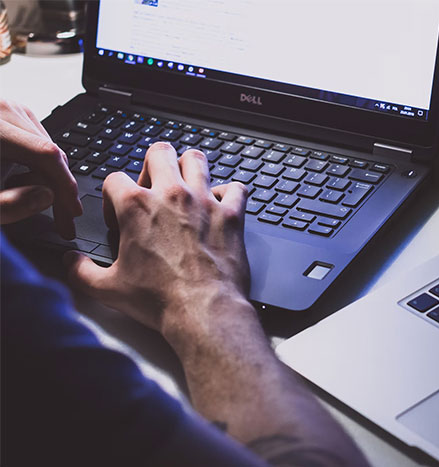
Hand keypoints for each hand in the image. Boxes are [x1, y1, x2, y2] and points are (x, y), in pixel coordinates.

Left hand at [0, 100, 81, 237]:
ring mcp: (6, 108)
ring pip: (47, 148)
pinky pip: (36, 142)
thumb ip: (8, 205)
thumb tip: (47, 197)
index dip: (65, 186)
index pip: (46, 154)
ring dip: (47, 178)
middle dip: (59, 188)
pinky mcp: (8, 113)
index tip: (72, 213)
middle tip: (62, 220)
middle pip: (50, 151)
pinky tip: (22, 181)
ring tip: (25, 197)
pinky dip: (37, 166)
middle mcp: (2, 109)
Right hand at [64, 143, 251, 347]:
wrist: (204, 311)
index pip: (114, 178)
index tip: (118, 215)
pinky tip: (221, 205)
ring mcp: (204, 201)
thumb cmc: (160, 300)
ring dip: (189, 168)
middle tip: (153, 187)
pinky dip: (229, 193)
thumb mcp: (107, 288)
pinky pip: (236, 188)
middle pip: (159, 152)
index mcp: (136, 206)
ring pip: (197, 159)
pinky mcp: (231, 214)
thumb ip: (81, 271)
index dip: (111, 195)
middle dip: (152, 165)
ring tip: (186, 185)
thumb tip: (71, 261)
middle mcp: (171, 195)